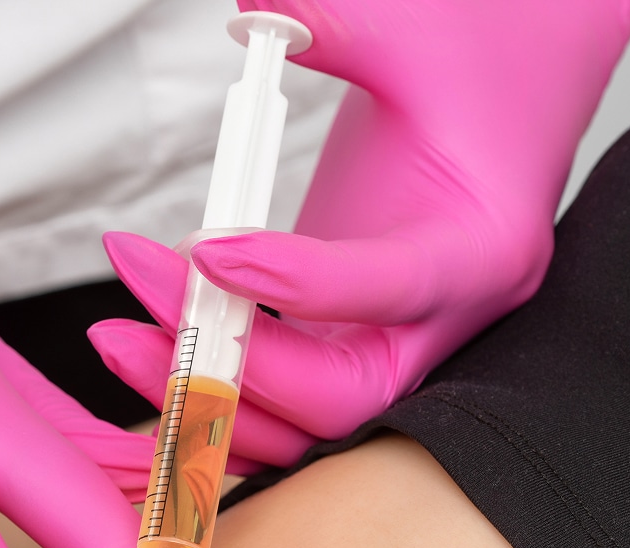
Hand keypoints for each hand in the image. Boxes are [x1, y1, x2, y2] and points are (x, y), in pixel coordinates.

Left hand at [89, 0, 629, 466]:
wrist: (507, 100)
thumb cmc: (481, 65)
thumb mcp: (419, 34)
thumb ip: (344, 29)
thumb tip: (255, 9)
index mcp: (478, 254)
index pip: (391, 290)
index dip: (296, 281)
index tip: (204, 247)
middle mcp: (437, 324)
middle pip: (340, 398)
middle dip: (233, 369)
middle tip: (137, 312)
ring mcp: (387, 344)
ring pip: (302, 424)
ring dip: (209, 398)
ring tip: (123, 340)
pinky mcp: (345, 341)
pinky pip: (280, 403)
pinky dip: (217, 397)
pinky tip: (154, 360)